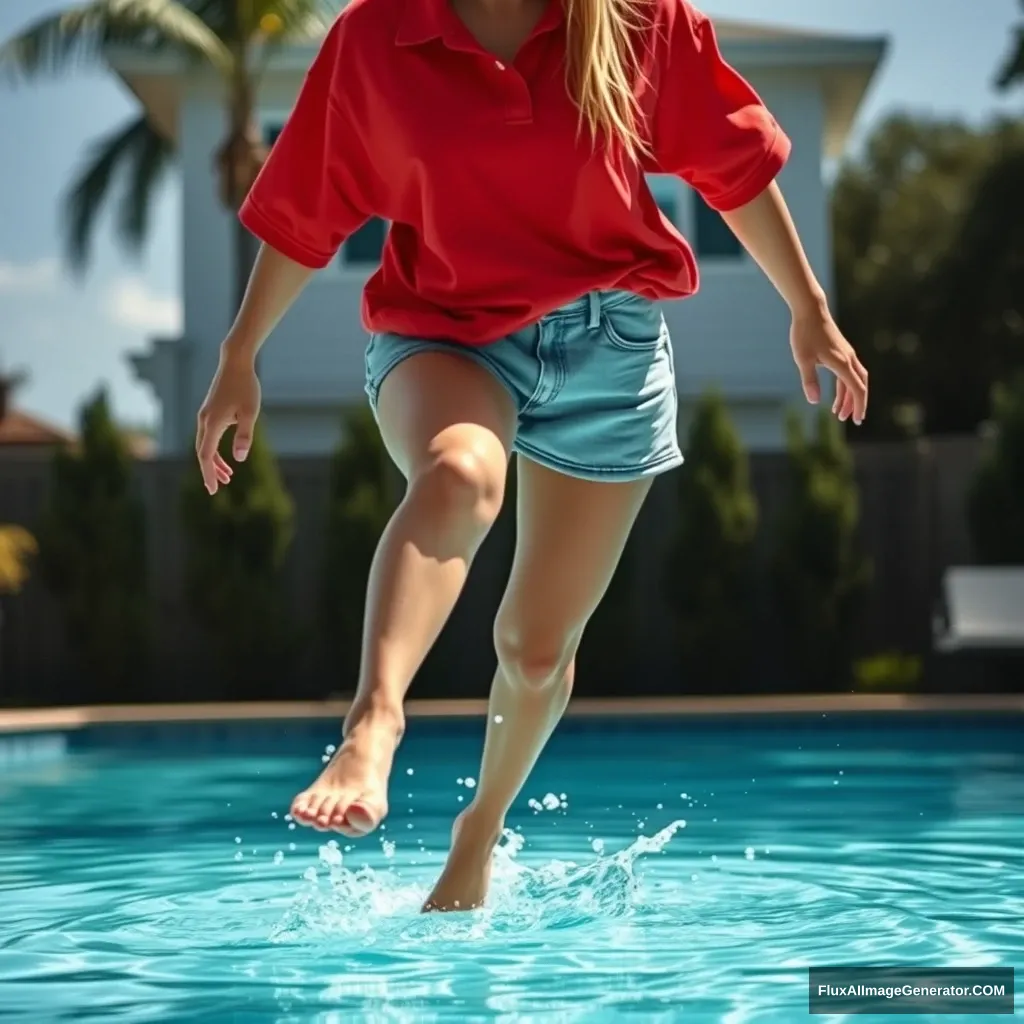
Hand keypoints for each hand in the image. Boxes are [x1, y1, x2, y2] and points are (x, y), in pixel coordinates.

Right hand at [195, 351, 261, 494]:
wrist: (235, 363)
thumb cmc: (245, 387)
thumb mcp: (249, 412)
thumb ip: (244, 435)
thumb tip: (239, 458)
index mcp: (212, 423)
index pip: (206, 455)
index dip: (209, 474)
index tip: (213, 490)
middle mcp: (204, 420)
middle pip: (203, 452)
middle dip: (210, 471)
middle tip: (218, 488)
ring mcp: (205, 415)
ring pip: (205, 444)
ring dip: (215, 461)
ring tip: (228, 476)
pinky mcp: (210, 411)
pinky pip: (209, 436)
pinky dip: (216, 448)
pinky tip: (228, 456)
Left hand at [790, 307, 867, 424]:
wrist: (810, 310)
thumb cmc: (805, 334)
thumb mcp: (803, 359)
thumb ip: (809, 380)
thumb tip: (814, 401)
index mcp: (842, 363)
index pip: (857, 389)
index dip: (859, 406)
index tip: (857, 420)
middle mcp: (849, 359)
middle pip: (859, 385)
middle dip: (855, 403)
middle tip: (848, 419)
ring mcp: (846, 354)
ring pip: (854, 379)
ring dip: (848, 396)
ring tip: (839, 411)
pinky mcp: (841, 351)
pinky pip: (848, 372)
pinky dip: (844, 385)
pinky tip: (837, 392)